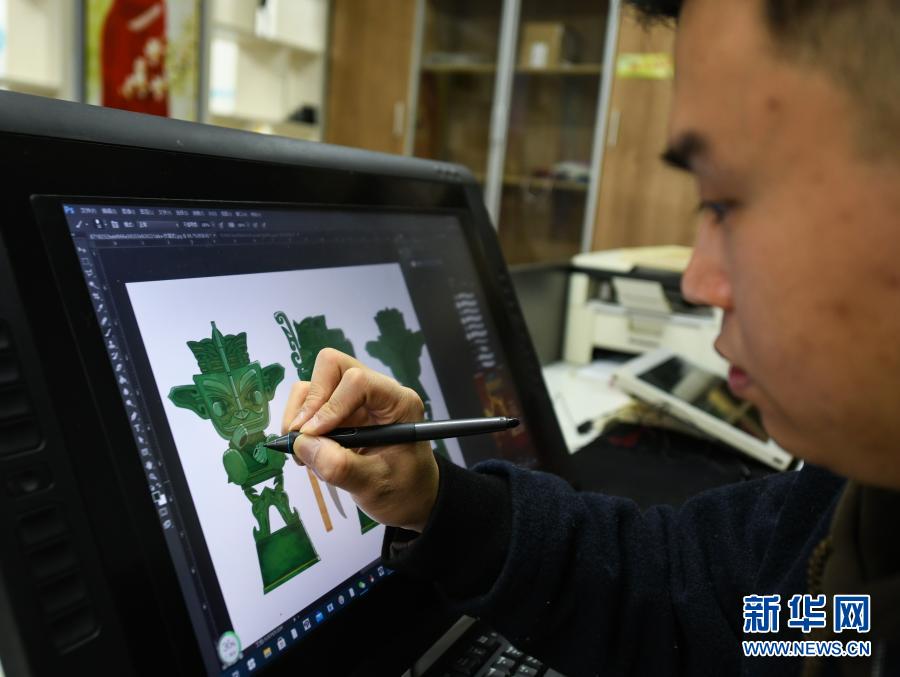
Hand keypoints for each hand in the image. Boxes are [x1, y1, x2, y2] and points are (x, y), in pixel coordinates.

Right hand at [280, 348, 438, 531]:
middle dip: (310, 401)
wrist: (409, 498)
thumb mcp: (375, 486)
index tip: (312, 435)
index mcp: (398, 402)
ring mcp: (355, 399)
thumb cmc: (403, 489)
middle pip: (332, 367)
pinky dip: (299, 424)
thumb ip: (340, 467)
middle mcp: (376, 391)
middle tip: (302, 437)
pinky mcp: (339, 411)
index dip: (330, 404)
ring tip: (303, 450)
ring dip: (300, 415)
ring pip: (315, 383)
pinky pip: (308, 403)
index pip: (358, 381)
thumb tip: (302, 444)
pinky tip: (308, 451)